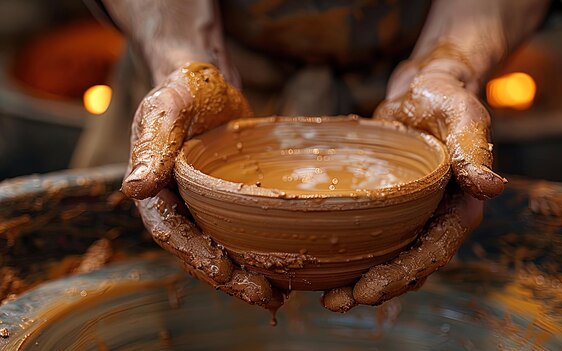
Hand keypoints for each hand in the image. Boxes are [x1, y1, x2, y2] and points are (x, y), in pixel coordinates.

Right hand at [122, 62, 282, 308]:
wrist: (208, 82)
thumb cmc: (182, 89)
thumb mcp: (167, 107)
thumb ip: (153, 143)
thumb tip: (134, 187)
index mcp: (155, 191)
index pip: (171, 232)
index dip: (195, 255)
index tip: (224, 272)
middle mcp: (178, 206)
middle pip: (199, 252)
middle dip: (229, 279)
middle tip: (265, 296)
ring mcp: (204, 207)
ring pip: (222, 250)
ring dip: (247, 275)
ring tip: (278, 295)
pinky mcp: (228, 203)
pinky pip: (241, 233)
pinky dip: (259, 252)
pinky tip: (287, 265)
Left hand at [321, 57, 504, 311]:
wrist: (422, 91)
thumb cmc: (446, 100)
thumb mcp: (463, 117)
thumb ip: (474, 151)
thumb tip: (491, 187)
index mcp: (458, 209)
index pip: (433, 252)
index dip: (402, 276)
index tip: (368, 291)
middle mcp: (435, 220)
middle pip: (407, 267)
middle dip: (374, 289)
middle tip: (336, 303)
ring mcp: (410, 218)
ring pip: (388, 260)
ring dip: (358, 282)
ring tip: (326, 298)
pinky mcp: (387, 210)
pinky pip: (370, 239)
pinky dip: (350, 256)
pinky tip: (322, 264)